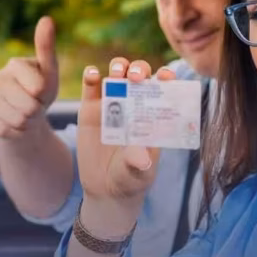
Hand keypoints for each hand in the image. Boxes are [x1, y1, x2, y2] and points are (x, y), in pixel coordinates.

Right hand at [0, 16, 58, 139]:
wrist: (26, 115)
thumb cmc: (41, 91)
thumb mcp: (50, 72)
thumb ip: (47, 47)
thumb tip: (46, 18)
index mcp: (15, 64)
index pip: (38, 88)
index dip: (44, 95)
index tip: (41, 91)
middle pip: (28, 107)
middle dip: (36, 112)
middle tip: (34, 106)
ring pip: (17, 120)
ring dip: (27, 123)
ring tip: (25, 115)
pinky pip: (4, 130)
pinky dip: (14, 132)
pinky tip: (12, 123)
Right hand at [77, 58, 175, 209]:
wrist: (106, 189)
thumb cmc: (131, 178)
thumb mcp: (138, 173)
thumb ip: (139, 163)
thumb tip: (141, 158)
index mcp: (154, 114)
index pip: (164, 88)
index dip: (167, 78)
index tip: (166, 76)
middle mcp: (135, 103)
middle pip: (140, 75)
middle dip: (140, 69)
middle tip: (136, 77)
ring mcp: (112, 103)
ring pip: (117, 74)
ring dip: (119, 67)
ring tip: (118, 73)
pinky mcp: (90, 109)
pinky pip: (91, 87)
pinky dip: (91, 76)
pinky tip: (92, 74)